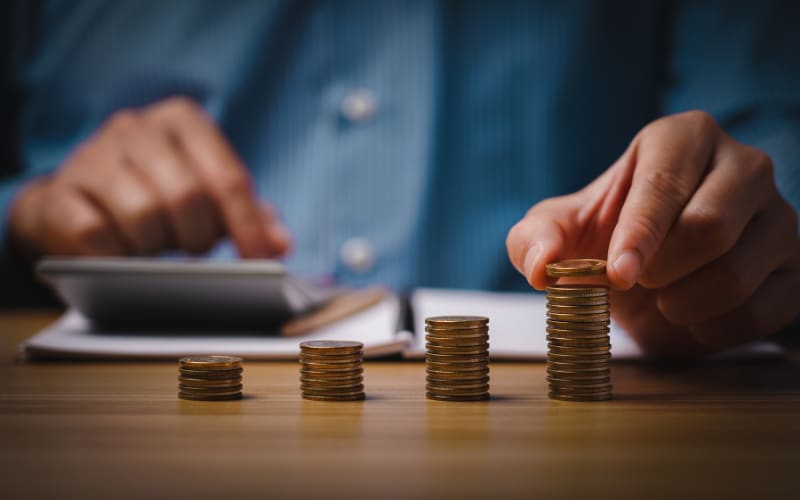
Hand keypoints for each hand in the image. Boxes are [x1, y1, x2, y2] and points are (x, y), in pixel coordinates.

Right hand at [9, 97, 290, 259]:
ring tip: (156, 251)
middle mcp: (135, 128)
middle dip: (199, 237)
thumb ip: (247, 214)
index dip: (248, 227)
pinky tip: (120, 257)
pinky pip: (96, 235)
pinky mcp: (57, 194)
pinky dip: (116, 256)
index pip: (227, 178)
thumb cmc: (155, 195)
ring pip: (143, 215)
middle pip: (187, 196)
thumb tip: (280, 243)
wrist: (75, 202)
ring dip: (157, 248)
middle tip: (196, 253)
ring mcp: (91, 157)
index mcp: (182, 121)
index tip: (262, 261)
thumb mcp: (205, 193)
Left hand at [507, 111, 799, 356]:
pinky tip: (690, 315)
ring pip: (738, 272)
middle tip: (635, 283)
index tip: (618, 275)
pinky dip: (711, 328)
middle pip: (711, 226)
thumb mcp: (557, 232)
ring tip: (661, 298)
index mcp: (682, 138)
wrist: (650, 277)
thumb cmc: (604, 239)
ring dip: (682, 304)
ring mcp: (779, 215)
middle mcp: (743, 165)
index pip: (665, 181)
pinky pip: (762, 310)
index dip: (639, 234)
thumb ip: (534, 240)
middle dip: (661, 270)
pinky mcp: (795, 266)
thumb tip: (541, 267)